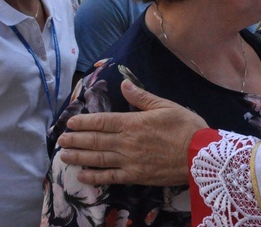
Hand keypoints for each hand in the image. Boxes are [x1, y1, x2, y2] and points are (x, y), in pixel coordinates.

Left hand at [58, 80, 207, 185]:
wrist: (199, 155)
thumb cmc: (186, 127)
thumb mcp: (166, 106)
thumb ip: (142, 97)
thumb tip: (124, 83)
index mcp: (133, 123)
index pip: (102, 121)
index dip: (84, 122)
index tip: (70, 122)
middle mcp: (126, 142)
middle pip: (95, 140)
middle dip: (75, 139)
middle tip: (60, 140)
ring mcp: (129, 161)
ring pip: (98, 159)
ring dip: (79, 156)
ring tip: (64, 155)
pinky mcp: (135, 176)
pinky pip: (110, 177)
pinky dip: (94, 177)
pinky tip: (83, 176)